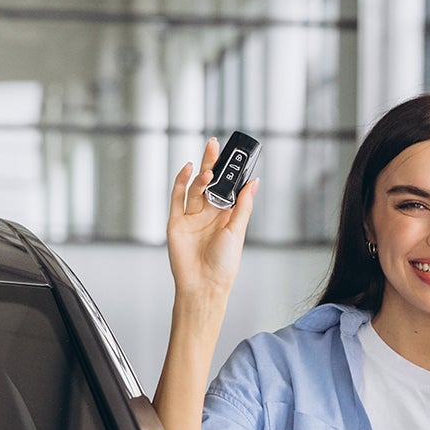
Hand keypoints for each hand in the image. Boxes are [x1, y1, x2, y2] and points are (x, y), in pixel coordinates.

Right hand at [167, 137, 258, 299]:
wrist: (204, 284)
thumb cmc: (224, 263)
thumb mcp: (237, 230)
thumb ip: (243, 205)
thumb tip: (253, 182)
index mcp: (226, 216)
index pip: (227, 188)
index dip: (230, 172)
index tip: (236, 156)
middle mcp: (208, 214)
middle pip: (210, 183)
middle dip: (213, 164)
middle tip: (216, 145)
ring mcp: (191, 217)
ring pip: (194, 188)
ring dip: (201, 174)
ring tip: (209, 167)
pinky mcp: (176, 222)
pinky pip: (177, 197)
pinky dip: (180, 182)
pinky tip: (187, 168)